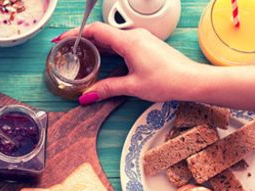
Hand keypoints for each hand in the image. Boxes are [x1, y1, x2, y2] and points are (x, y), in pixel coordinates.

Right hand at [55, 22, 201, 104]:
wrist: (192, 80)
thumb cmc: (168, 80)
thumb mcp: (133, 86)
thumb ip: (107, 88)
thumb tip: (87, 95)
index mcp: (128, 41)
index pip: (95, 30)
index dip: (76, 33)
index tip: (62, 39)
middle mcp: (134, 36)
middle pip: (101, 33)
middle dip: (82, 40)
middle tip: (67, 49)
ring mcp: (141, 39)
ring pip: (111, 38)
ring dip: (95, 45)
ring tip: (81, 55)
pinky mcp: (146, 46)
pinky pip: (121, 43)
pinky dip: (108, 49)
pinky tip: (103, 59)